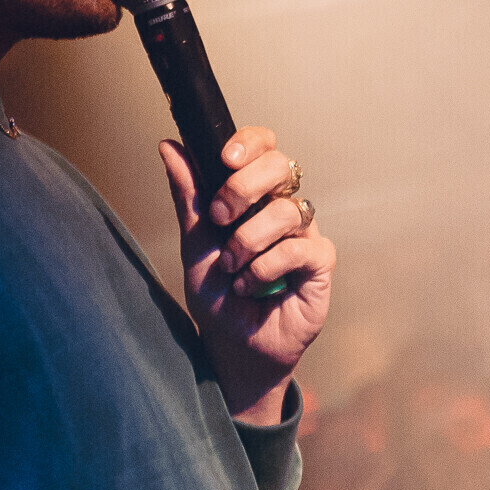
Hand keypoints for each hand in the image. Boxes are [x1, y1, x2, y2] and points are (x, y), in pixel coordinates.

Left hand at [166, 129, 332, 421]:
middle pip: (281, 166)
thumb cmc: (217, 297)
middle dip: (243, 188)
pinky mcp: (320, 265)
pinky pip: (302, 248)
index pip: (265, 146)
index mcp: (255, 195)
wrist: (231, 345)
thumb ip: (188, 196)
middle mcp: (283, 208)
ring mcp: (304, 235)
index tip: (224, 160)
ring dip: (249, 240)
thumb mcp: (193, 244)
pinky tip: (251, 285)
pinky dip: (268, 266)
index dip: (250, 143)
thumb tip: (169, 146)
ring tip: (232, 267)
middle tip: (219, 218)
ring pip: (288, 210)